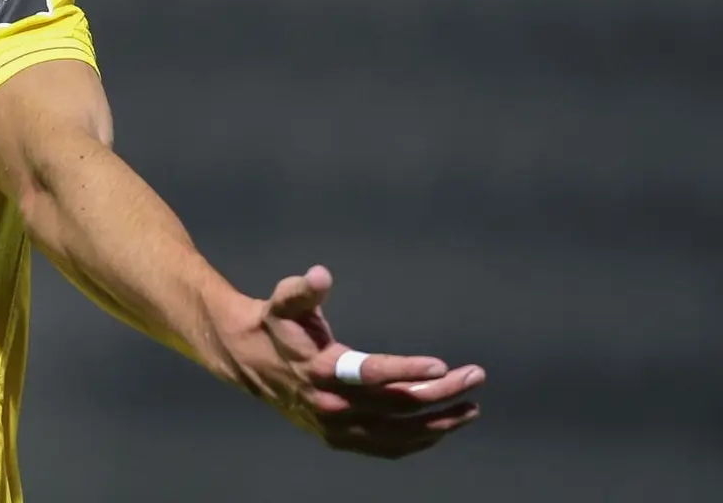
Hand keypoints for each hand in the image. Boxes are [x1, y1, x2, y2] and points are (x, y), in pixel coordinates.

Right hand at [231, 264, 483, 459]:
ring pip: (398, 434)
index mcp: (319, 370)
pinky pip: (386, 448)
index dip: (408, 370)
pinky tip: (441, 429)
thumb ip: (302, 290)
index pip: (372, 374)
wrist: (247, 360)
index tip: (443, 365)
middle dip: (442, 392)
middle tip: (475, 376)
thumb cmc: (275, 323)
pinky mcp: (338, 439)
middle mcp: (330, 405)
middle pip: (396, 405)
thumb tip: (319, 275)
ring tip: (471, 408)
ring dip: (439, 423)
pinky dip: (417, 442)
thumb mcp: (283, 301)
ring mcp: (336, 428)